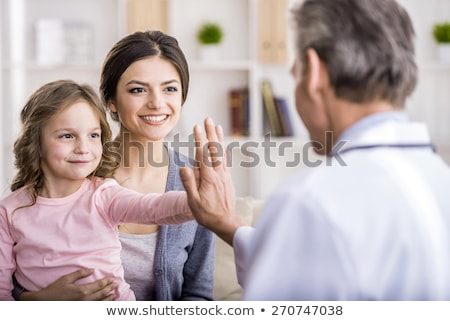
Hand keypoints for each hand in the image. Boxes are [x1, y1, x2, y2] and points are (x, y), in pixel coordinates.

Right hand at [19, 268, 116, 300]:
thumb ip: (80, 273)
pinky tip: (104, 303)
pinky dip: (101, 305)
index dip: (106, 282)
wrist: (45, 302)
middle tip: (116, 285)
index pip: (98, 285)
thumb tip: (92, 270)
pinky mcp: (80, 309)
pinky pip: (93, 307)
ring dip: (108, 299)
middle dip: (110, 289)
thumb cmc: (55, 290)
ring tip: (115, 295)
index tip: (113, 279)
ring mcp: (83, 306)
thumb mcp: (67, 279)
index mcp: (82, 290)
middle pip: (101, 294)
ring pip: (99, 302)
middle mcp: (84, 299)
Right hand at [180, 118, 243, 245]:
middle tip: (207, 119)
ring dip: (218, 138)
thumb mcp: (193, 201)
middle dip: (210, 133)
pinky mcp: (227, 179)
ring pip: (221, 153)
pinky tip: (221, 145)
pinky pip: (225, 160)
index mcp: (209, 177)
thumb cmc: (207, 214)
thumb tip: (184, 167)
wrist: (225, 222)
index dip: (200, 139)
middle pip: (214, 149)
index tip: (197, 127)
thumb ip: (189, 183)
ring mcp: (224, 175)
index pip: (203, 154)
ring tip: (216, 126)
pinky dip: (223, 150)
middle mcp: (218, 173)